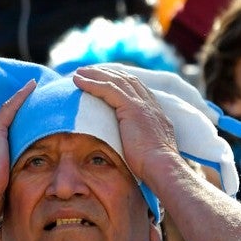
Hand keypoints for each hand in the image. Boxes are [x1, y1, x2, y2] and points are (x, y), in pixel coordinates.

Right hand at [0, 79, 35, 225]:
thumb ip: (2, 212)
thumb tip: (0, 239)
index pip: (6, 146)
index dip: (16, 138)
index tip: (27, 133)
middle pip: (9, 126)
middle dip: (23, 115)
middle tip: (37, 103)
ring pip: (11, 114)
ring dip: (24, 101)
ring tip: (39, 88)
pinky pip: (11, 108)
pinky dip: (22, 96)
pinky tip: (34, 85)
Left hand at [71, 66, 179, 183]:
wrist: (162, 168)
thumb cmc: (154, 169)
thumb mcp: (149, 152)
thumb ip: (141, 144)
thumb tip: (130, 152)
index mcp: (156, 114)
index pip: (138, 90)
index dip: (121, 82)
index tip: (106, 80)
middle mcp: (151, 105)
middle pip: (127, 80)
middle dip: (108, 73)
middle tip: (90, 71)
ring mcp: (142, 105)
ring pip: (117, 81)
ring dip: (96, 75)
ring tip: (79, 72)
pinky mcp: (132, 108)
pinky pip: (108, 89)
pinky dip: (92, 83)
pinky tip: (78, 81)